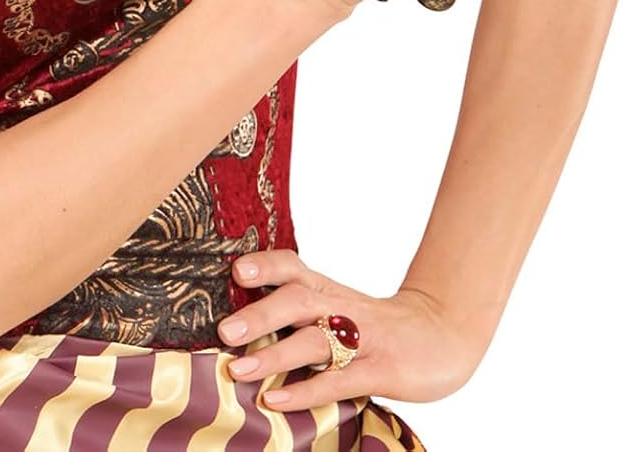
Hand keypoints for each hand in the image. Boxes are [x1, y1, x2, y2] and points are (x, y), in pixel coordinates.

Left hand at [216, 249, 481, 410]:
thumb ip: (299, 310)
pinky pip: (340, 380)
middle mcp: (341, 308)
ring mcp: (363, 339)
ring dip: (275, 355)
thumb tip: (239, 321)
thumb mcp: (338, 306)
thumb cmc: (377, 324)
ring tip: (240, 370)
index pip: (292, 267)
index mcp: (327, 289)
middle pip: (298, 301)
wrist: (442, 333)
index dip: (265, 267)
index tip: (237, 271)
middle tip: (225, 331)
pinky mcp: (382, 370)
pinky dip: (307, 391)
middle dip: (260, 315)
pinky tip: (277, 401)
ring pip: (316, 340)